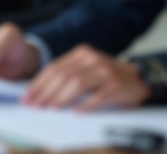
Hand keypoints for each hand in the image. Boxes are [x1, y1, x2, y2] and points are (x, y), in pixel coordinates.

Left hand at [23, 44, 148, 110]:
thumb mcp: (86, 71)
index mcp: (81, 54)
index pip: (54, 68)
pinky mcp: (116, 84)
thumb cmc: (107, 78)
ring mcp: (105, 71)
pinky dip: (86, 104)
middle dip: (46, 92)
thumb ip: (67, 77)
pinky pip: (99, 95)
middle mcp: (92, 59)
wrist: (138, 78)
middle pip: (63, 75)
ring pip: (78, 83)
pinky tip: (77, 112)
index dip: (38, 84)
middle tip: (35, 106)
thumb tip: (41, 95)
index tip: (27, 98)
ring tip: (52, 109)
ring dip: (62, 97)